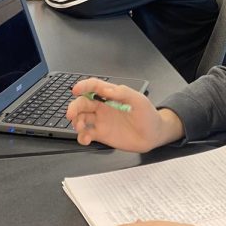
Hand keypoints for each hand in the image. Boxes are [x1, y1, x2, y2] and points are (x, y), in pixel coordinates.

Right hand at [67, 78, 183, 151]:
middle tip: (71, 114)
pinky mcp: (101, 134)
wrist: (153, 135)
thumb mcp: (139, 101)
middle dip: (74, 107)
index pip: (94, 87)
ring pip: (81, 118)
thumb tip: (106, 90)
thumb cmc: (148, 115)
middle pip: (82, 103)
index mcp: (112, 95)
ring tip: (81, 128)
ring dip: (76, 122)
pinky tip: (86, 139)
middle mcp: (103, 107)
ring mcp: (101, 121)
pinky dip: (81, 137)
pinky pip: (86, 134)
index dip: (83, 86)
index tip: (76, 90)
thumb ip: (123, 93)